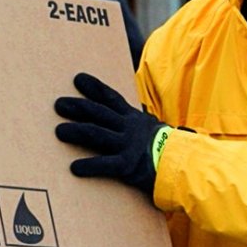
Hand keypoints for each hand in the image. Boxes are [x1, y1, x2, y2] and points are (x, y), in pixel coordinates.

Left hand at [54, 72, 167, 195]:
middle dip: (77, 106)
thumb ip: (140, 126)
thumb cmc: (171, 152)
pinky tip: (74, 168)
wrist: (187, 166)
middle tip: (58, 103)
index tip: (78, 78)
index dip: (94, 87)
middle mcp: (129, 128)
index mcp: (135, 119)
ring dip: (76, 131)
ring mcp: (128, 145)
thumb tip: (129, 122)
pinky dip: (88, 165)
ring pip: (96, 134)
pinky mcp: (128, 165)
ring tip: (59, 130)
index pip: (111, 98)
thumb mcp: (155, 131)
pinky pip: (104, 164)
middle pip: (98, 112)